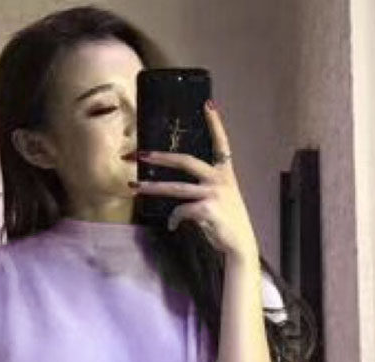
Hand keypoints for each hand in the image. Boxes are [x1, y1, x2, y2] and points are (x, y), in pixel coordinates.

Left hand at [132, 100, 258, 262]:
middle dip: (161, 157)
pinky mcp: (206, 209)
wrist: (239, 243)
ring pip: (175, 188)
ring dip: (152, 187)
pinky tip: (172, 225)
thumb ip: (205, 188)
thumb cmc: (228, 221)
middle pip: (186, 161)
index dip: (215, 124)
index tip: (207, 104)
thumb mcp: (222, 198)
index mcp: (225, 172)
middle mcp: (220, 179)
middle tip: (141, 153)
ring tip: (135, 187)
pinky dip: (173, 219)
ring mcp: (213, 193)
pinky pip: (180, 211)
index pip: (222, 143)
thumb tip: (180, 191)